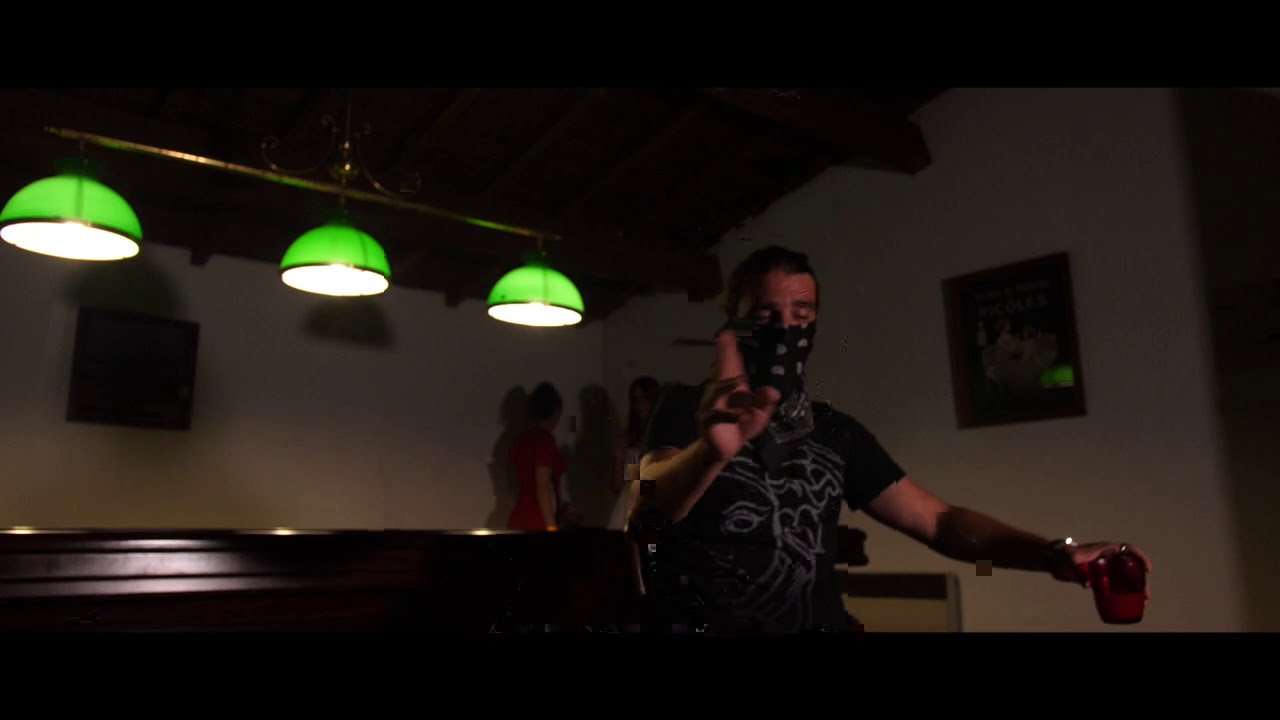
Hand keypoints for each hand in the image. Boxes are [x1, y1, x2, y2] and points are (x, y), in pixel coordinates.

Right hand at [697, 328, 779, 461]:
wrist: (724, 449)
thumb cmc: (741, 426)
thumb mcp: (758, 414)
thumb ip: (765, 402)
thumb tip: (773, 391)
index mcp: (732, 386)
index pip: (731, 363)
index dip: (729, 348)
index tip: (728, 331)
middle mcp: (718, 390)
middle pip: (721, 370)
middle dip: (723, 353)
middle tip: (725, 336)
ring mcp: (710, 404)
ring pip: (717, 391)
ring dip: (727, 385)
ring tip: (739, 381)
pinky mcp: (708, 420)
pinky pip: (717, 415)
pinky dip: (729, 414)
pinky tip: (739, 415)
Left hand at [1057, 541, 1152, 601]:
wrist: (1055, 560)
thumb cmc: (1064, 554)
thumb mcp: (1072, 560)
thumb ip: (1079, 571)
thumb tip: (1088, 585)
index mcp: (1107, 549)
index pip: (1129, 550)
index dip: (1140, 557)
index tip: (1147, 569)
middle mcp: (1109, 559)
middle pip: (1131, 567)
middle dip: (1141, 580)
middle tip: (1146, 594)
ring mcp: (1106, 569)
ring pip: (1126, 578)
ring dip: (1136, 589)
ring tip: (1143, 601)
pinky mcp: (1101, 578)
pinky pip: (1116, 585)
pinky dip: (1123, 593)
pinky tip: (1128, 603)